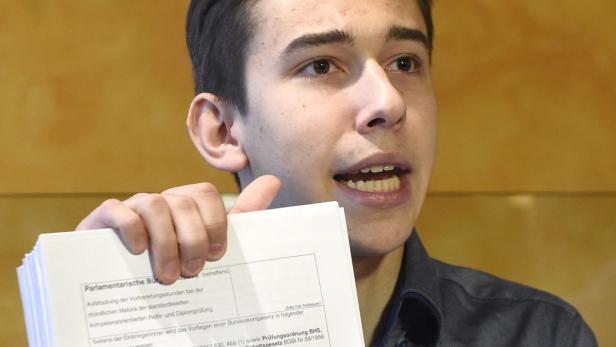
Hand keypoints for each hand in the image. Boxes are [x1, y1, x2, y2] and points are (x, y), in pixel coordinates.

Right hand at [76, 175, 280, 283]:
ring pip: (155, 205)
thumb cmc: (170, 258)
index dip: (215, 223)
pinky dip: (132, 229)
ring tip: (168, 275)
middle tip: (191, 272)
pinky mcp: (104, 217)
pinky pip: (118, 211)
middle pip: (183, 202)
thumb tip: (274, 180)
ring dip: (166, 243)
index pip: (206, 194)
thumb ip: (242, 214)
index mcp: (186, 203)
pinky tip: (138, 252)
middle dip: (192, 240)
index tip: (216, 256)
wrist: (116, 274)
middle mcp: (162, 200)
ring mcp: (132, 206)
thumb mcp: (207, 241)